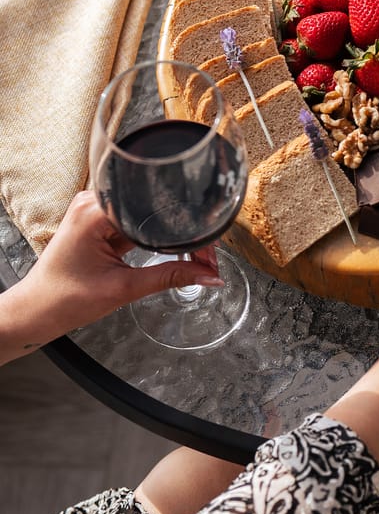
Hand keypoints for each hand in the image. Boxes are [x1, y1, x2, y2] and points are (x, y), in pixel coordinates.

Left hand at [11, 191, 221, 351]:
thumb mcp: (124, 288)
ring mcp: (95, 210)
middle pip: (154, 209)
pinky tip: (168, 251)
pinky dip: (153, 238)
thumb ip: (169, 277)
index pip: (154, 210)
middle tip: (206, 258)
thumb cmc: (64, 299)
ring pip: (148, 217)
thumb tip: (207, 275)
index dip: (185, 229)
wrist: (36, 311)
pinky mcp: (99, 221)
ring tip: (192, 257)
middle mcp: (93, 202)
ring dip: (169, 236)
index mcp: (94, 211)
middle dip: (183, 234)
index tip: (207, 249)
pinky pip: (136, 223)